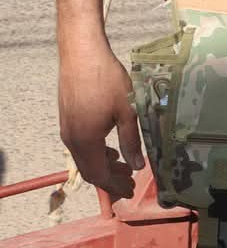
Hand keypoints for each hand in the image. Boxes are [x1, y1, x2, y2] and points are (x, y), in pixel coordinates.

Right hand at [57, 32, 142, 199]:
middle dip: (110, 179)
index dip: (114, 186)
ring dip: (104, 166)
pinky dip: (96, 153)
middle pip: (89, 170)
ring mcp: (67, 130)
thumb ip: (131, 141)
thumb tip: (138, 166)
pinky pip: (81, 146)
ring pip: (85, 158)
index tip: (129, 192)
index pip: (99, 175)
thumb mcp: (127, 111)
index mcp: (86, 141)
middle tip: (130, 183)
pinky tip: (111, 149)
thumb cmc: (107, 81)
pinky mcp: (68, 119)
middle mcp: (72, 140)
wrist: (81, 55)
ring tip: (125, 167)